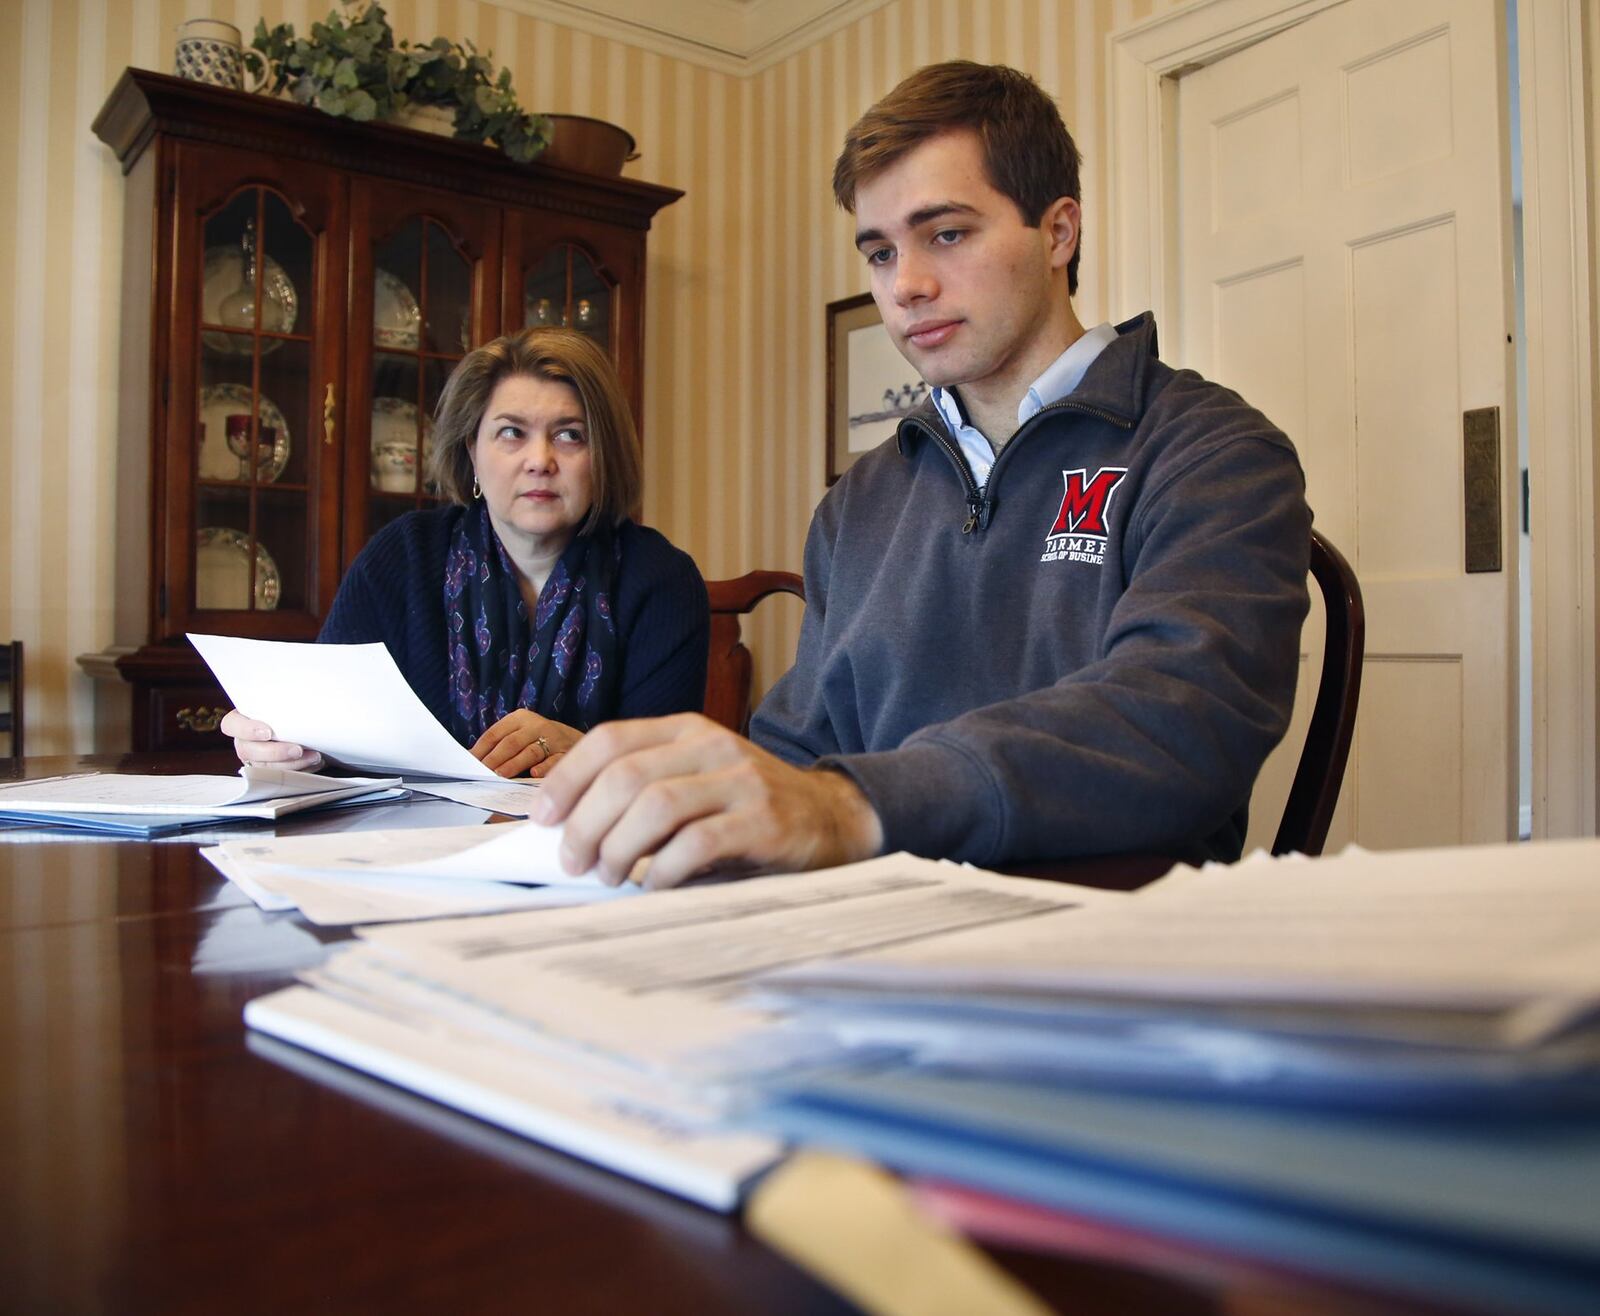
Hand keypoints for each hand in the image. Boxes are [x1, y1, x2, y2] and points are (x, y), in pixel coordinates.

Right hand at [219, 709, 322, 772]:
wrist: (300, 725)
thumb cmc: (288, 710)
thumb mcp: (281, 703)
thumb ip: (282, 703)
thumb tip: (301, 692)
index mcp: (241, 720)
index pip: (231, 724)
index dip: (246, 730)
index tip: (267, 732)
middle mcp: (244, 741)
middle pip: (248, 750)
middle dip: (275, 752)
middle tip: (298, 749)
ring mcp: (255, 758)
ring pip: (265, 767)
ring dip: (291, 764)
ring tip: (314, 756)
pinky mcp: (269, 771)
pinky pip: (279, 776)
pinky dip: (297, 771)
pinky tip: (312, 763)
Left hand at [471, 710, 583, 778]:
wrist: (578, 741)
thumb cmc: (540, 741)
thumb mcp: (520, 735)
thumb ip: (500, 746)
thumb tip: (474, 763)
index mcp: (520, 718)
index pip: (495, 733)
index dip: (480, 749)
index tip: (469, 764)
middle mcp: (536, 726)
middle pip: (511, 742)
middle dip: (494, 759)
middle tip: (482, 773)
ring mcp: (553, 739)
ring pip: (530, 752)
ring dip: (514, 764)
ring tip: (500, 775)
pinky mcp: (566, 753)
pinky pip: (554, 761)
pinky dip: (544, 768)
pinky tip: (534, 774)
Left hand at [535, 713, 884, 889]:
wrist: (833, 819)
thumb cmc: (748, 810)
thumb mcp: (697, 783)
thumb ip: (645, 792)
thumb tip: (568, 830)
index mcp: (686, 730)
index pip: (610, 740)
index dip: (567, 779)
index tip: (542, 819)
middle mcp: (712, 745)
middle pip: (625, 776)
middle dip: (586, 823)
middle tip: (573, 861)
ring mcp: (741, 780)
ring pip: (656, 806)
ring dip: (619, 848)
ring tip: (610, 876)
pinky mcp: (764, 821)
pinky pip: (697, 843)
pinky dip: (665, 871)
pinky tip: (657, 888)